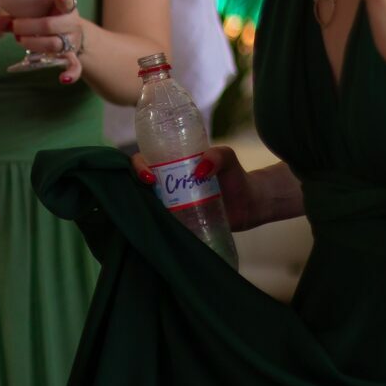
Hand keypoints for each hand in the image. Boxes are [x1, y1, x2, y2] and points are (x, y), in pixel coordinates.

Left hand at [0, 0, 83, 84]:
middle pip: (51, 25)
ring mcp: (72, 42)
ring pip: (55, 44)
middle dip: (29, 27)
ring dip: (35, 44)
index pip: (66, 2)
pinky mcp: (72, 57)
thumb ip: (14, 20)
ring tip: (21, 40)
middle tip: (15, 28)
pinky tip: (63, 80)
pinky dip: (70, 74)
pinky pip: (75, 67)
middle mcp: (71, 24)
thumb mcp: (35, 16)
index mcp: (64, 9)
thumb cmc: (48, 20)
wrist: (70, 36)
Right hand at [133, 145, 264, 229]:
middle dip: (136, 188)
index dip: (138, 166)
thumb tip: (200, 170)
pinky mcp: (179, 221)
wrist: (250, 203)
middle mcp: (167, 183)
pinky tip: (159, 229)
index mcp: (172, 163)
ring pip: (147, 204)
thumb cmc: (236, 176)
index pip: (144, 160)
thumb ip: (218, 156)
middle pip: (139, 183)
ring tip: (154, 213)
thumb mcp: (228, 158)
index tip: (149, 177)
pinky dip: (157, 226)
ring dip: (145, 208)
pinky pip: (161, 222)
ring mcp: (172, 203)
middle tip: (151, 195)